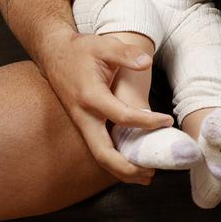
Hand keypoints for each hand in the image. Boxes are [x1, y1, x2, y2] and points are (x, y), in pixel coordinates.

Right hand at [37, 27, 173, 183]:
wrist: (54, 53)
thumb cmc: (80, 50)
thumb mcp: (104, 45)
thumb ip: (125, 54)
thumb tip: (146, 62)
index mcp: (91, 96)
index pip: (123, 116)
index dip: (147, 121)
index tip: (166, 121)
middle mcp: (84, 115)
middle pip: (103, 153)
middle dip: (127, 167)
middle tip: (151, 172)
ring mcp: (81, 122)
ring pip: (99, 156)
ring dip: (120, 170)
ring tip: (145, 176)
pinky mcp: (83, 124)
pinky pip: (98, 148)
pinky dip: (114, 160)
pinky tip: (130, 162)